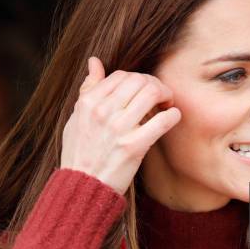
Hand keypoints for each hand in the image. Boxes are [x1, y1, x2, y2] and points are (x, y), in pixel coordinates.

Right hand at [60, 57, 180, 194]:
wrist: (82, 187)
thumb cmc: (80, 153)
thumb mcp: (76, 118)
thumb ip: (87, 89)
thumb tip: (94, 61)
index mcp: (88, 103)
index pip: (121, 75)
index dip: (138, 79)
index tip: (145, 89)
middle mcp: (102, 112)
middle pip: (140, 80)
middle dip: (155, 84)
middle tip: (161, 95)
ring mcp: (118, 129)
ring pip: (152, 93)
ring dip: (166, 95)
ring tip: (167, 104)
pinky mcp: (134, 147)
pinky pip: (162, 121)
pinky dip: (173, 116)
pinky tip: (172, 117)